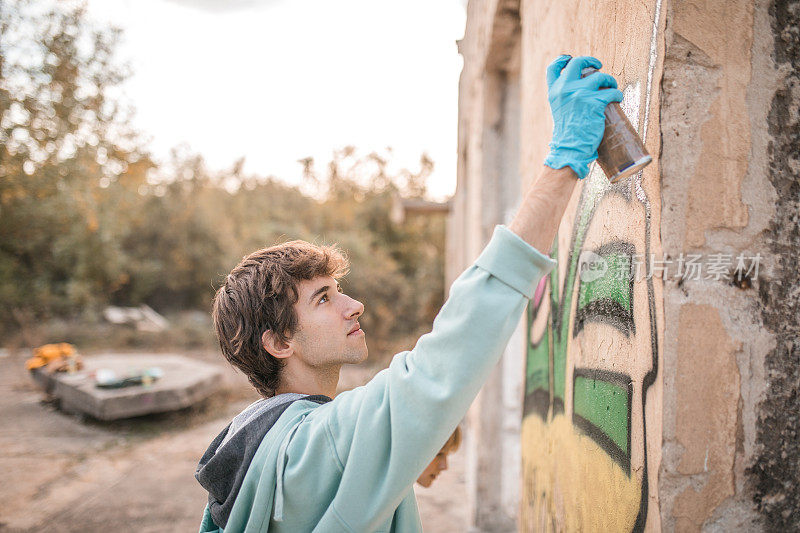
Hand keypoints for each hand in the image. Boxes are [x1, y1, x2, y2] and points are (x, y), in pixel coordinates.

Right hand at [543, 55, 622, 178]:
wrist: (569, 148)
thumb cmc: (567, 133)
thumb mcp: (560, 110)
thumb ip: (565, 97)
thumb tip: (580, 86)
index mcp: (554, 91)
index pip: (554, 67)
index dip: (563, 59)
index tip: (571, 58)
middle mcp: (565, 89)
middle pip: (578, 63)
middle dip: (591, 61)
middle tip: (599, 67)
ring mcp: (580, 93)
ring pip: (600, 76)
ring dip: (609, 80)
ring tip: (612, 87)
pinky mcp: (594, 101)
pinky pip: (611, 91)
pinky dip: (617, 94)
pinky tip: (618, 98)